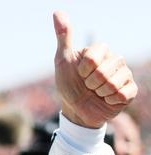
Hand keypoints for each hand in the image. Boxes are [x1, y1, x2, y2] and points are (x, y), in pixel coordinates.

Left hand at [53, 11, 136, 127]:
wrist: (76, 109)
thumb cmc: (69, 84)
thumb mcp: (62, 61)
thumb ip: (63, 37)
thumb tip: (57, 12)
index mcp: (101, 50)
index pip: (93, 59)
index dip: (82, 70)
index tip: (79, 73)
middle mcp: (116, 59)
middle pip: (102, 73)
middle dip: (90, 84)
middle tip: (88, 86)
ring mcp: (125, 75)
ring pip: (112, 85)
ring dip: (99, 93)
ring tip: (97, 92)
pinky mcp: (130, 91)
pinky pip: (121, 95)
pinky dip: (109, 101)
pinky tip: (107, 99)